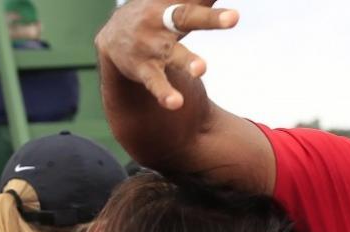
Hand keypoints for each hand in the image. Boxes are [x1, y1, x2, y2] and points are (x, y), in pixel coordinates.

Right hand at [95, 0, 239, 109]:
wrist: (113, 35)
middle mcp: (162, 23)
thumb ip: (204, 1)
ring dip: (187, 60)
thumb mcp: (179, 3)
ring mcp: (152, 46)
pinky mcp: (144, 70)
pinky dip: (164, 92)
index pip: (198, 1)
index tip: (236, 8)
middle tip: (234, 16)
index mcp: (174, 6)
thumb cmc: (159, 15)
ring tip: (201, 68)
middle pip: (186, 17)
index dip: (216, 5)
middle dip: (210, 18)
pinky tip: (175, 103)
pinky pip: (155, 81)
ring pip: (172, 53)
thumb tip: (232, 9)